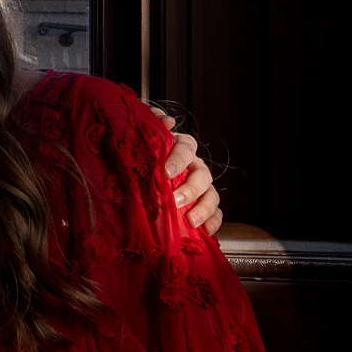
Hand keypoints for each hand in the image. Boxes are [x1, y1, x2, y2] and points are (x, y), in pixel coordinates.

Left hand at [151, 107, 223, 235]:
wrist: (135, 169)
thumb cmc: (140, 148)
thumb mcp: (141, 131)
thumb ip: (152, 120)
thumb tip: (168, 121)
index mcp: (180, 146)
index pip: (187, 148)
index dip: (179, 159)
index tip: (165, 172)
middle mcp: (193, 166)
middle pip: (203, 174)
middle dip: (191, 189)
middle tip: (175, 200)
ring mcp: (199, 186)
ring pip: (212, 194)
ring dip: (204, 208)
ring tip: (190, 221)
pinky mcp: (200, 204)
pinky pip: (216, 213)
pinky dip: (214, 222)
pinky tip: (205, 231)